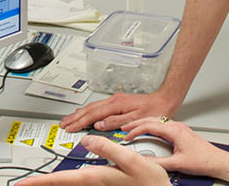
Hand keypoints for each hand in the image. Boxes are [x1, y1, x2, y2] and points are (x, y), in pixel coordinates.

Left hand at [16, 136, 168, 185]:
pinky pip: (77, 185)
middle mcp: (93, 184)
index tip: (22, 184)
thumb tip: (88, 139)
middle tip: (22, 184)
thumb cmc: (151, 184)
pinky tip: (61, 182)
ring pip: (68, 184)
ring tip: (36, 181)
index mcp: (96, 177)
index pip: (60, 180)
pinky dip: (65, 183)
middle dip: (41, 184)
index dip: (39, 182)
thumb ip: (109, 149)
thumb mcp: (133, 161)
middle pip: (60, 184)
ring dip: (52, 183)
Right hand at [60, 91, 178, 131]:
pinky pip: (98, 107)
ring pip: (92, 107)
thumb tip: (100, 125)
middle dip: (74, 117)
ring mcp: (115, 100)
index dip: (79, 122)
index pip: (93, 115)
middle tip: (63, 124)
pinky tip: (86, 114)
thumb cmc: (154, 109)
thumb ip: (116, 122)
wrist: (165, 99)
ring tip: (69, 119)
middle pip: (89, 109)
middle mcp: (113, 101)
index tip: (70, 128)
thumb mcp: (135, 119)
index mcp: (116, 105)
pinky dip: (88, 111)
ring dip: (79, 114)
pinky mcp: (118, 102)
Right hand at [119, 116, 227, 177]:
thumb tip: (145, 161)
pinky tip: (150, 131)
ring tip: (134, 128)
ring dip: (144, 123)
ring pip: (157, 120)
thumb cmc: (203, 160)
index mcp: (174, 131)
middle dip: (136, 123)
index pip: (149, 126)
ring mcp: (180, 127)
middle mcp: (177, 126)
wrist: (217, 160)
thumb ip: (158, 163)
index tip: (126, 136)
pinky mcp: (182, 131)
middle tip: (125, 128)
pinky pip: (163, 124)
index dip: (135, 131)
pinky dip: (152, 125)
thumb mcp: (177, 164)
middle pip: (151, 120)